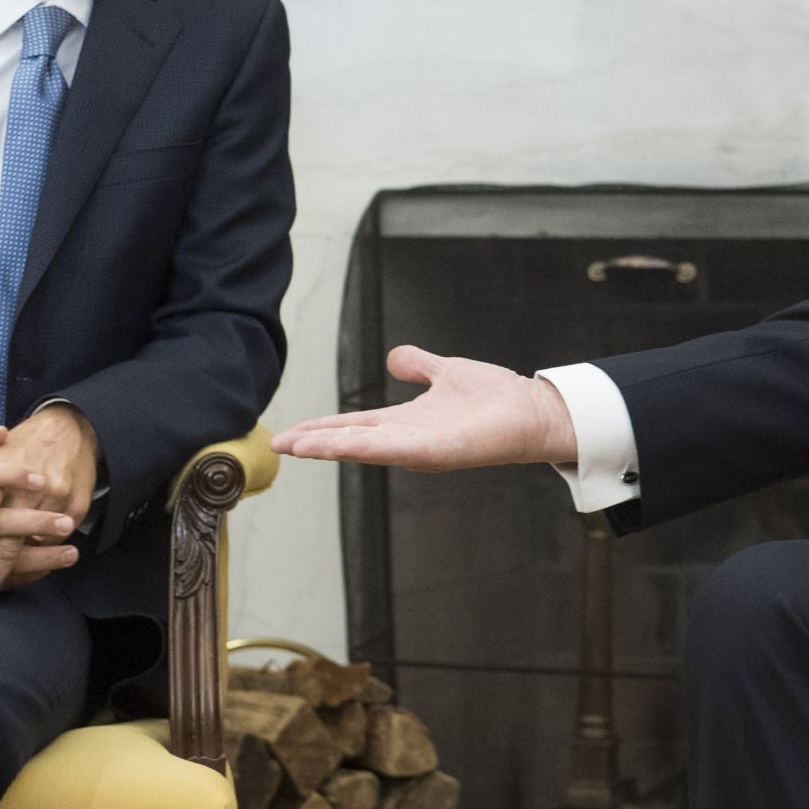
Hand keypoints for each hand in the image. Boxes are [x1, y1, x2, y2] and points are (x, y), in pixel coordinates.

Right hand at [276, 346, 578, 470]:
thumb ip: (418, 365)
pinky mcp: (434, 451)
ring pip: (362, 448)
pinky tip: (334, 446)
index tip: (290, 433)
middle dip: (313, 442)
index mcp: (406, 422)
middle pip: (349, 440)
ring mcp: (418, 448)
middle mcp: (406, 438)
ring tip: (294, 446)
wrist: (531, 410)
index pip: (353, 425)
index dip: (321, 428)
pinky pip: (389, 449)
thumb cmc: (495, 397)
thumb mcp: (446, 373)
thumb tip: (394, 357)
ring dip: (327, 447)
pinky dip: (359, 448)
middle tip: (277, 444)